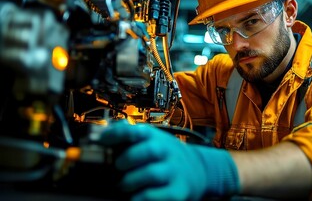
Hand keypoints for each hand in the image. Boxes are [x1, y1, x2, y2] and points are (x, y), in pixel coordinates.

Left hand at [98, 122, 239, 200]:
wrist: (199, 171)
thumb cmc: (167, 157)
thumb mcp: (154, 140)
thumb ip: (130, 137)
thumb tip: (98, 134)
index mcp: (157, 137)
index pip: (137, 130)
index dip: (117, 134)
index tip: (101, 141)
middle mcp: (168, 152)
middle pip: (149, 150)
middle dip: (129, 158)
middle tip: (118, 166)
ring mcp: (174, 172)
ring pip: (152, 173)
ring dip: (132, 180)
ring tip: (124, 185)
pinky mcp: (178, 191)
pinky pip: (157, 195)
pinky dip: (142, 197)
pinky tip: (135, 197)